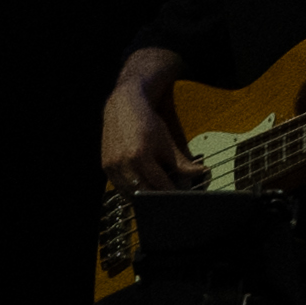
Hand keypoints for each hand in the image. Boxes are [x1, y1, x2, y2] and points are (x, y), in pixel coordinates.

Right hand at [97, 79, 194, 194]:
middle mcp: (123, 163)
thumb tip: (199, 172)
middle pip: (144, 193)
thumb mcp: (167, 142)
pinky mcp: (106, 167)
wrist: (124, 107)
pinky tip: (142, 185)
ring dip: (144, 195)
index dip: (171, 193)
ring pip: (130, 194)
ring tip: (156, 191)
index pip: (159, 185)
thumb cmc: (147, 123)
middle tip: (169, 197)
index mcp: (140, 156)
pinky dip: (132, 190)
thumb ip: (181, 162)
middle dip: (158, 197)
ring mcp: (112, 167)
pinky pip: (120, 188)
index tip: (180, 197)